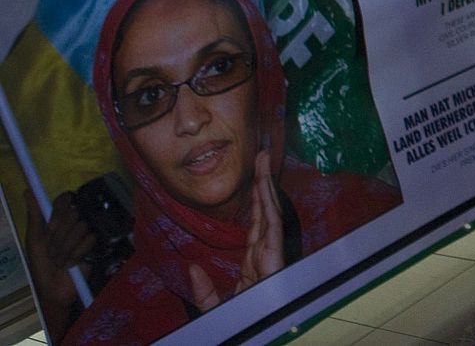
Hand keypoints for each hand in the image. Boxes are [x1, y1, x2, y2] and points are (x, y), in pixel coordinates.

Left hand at [24, 190, 91, 312]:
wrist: (54, 289)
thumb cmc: (41, 265)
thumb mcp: (34, 240)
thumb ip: (35, 215)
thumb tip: (28, 191)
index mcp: (60, 218)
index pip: (65, 199)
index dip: (59, 213)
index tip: (51, 229)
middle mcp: (75, 221)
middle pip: (73, 213)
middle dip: (60, 237)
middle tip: (53, 253)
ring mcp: (88, 231)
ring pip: (81, 227)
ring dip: (67, 248)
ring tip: (61, 261)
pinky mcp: (99, 242)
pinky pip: (90, 240)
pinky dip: (77, 254)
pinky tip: (72, 264)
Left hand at [190, 152, 283, 311]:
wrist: (250, 336)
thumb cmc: (238, 324)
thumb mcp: (214, 307)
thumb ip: (205, 290)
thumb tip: (191, 268)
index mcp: (255, 265)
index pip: (258, 225)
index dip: (257, 200)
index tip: (255, 177)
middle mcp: (266, 256)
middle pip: (267, 213)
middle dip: (264, 183)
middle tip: (261, 155)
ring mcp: (273, 256)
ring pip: (271, 214)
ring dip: (268, 186)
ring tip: (264, 161)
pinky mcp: (275, 259)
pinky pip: (273, 226)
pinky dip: (271, 205)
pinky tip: (266, 186)